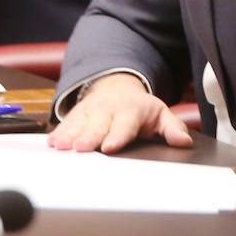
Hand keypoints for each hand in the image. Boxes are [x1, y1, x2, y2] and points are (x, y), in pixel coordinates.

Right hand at [48, 72, 192, 153]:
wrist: (116, 88)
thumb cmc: (139, 108)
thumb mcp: (160, 114)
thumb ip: (172, 128)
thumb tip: (184, 141)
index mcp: (130, 112)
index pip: (124, 125)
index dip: (117, 136)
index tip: (110, 146)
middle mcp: (107, 111)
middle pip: (97, 126)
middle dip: (88, 136)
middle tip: (80, 148)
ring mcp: (90, 112)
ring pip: (79, 124)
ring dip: (69, 135)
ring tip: (61, 146)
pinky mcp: (76, 115)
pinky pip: (66, 123)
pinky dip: (58, 132)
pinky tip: (51, 142)